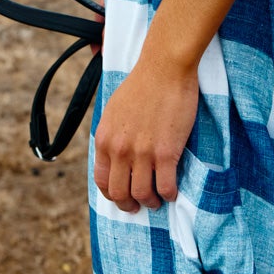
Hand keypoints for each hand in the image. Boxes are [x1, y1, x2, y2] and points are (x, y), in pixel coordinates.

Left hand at [93, 49, 198, 212]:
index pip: (102, 181)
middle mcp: (119, 150)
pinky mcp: (166, 152)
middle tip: (139, 205)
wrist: (164, 67)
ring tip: (157, 199)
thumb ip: (112, 136)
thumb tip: (114, 157)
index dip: (112, 195)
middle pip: (120, 193)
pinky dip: (169, 194)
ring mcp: (143, 153)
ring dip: (151, 202)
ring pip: (143, 194)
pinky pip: (166, 186)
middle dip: (130, 204)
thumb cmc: (142, 84)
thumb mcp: (114, 111)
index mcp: (104, 139)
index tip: (123, 197)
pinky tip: (172, 191)